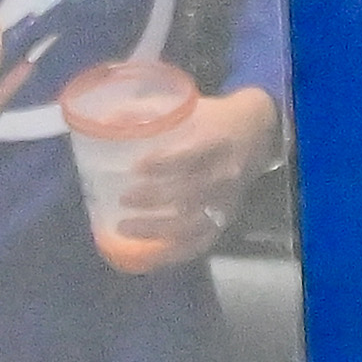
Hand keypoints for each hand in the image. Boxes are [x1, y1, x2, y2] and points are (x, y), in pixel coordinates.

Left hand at [111, 86, 277, 266]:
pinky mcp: (226, 217)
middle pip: (191, 193)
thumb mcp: (189, 106)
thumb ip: (150, 111)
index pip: (193, 156)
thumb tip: (104, 120)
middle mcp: (224, 174)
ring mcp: (226, 200)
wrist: (257, 132)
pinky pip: (203, 241)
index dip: (166, 164)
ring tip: (124, 228)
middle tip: (123, 199)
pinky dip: (178, 251)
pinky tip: (152, 256)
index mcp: (217, 142)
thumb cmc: (215, 118)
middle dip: (155, 199)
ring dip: (159, 229)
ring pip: (194, 222)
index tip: (137, 167)